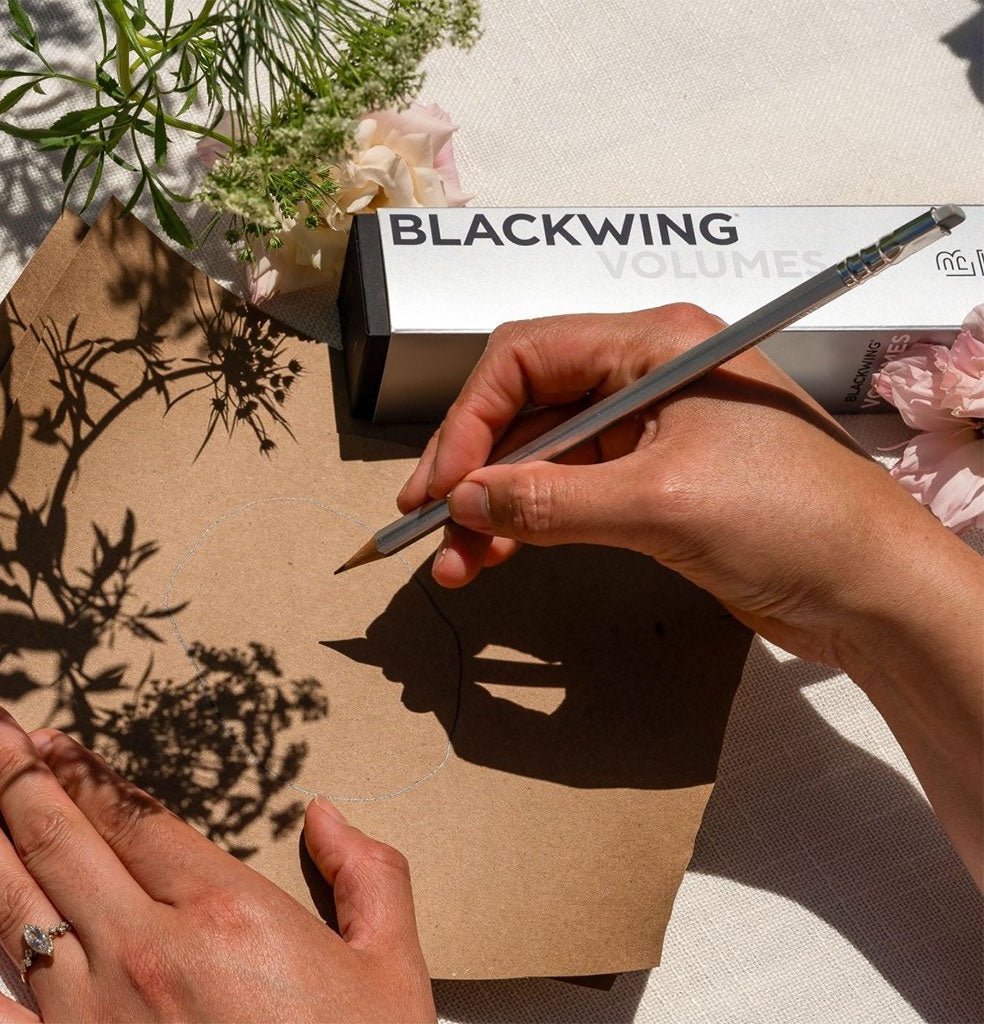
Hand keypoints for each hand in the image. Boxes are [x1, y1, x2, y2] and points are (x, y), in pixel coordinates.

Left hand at [0, 703, 434, 1023]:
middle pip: (63, 838)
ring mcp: (90, 1016)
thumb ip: (368, 875)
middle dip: (15, 772)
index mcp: (227, 912)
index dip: (86, 770)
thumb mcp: (390, 965)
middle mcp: (146, 951)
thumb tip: (326, 814)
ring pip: (12, 903)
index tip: (52, 738)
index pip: (136, 816)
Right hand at [397, 303, 967, 667]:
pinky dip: (529, 523)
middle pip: (526, 408)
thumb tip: (466, 501)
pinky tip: (499, 554)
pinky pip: (568, 492)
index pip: (527, 358)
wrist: (875, 593)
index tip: (442, 487)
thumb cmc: (802, 522)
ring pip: (541, 457)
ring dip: (494, 507)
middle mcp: (646, 376)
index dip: (470, 421)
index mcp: (656, 345)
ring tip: (457, 563)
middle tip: (431, 527)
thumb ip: (553, 501)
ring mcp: (649, 432)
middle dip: (474, 470)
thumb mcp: (663, 504)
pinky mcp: (652, 482)